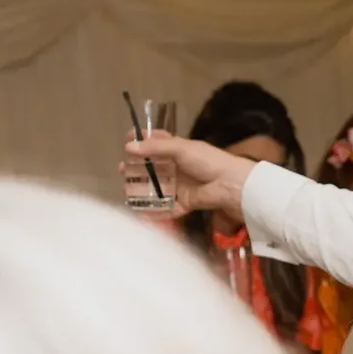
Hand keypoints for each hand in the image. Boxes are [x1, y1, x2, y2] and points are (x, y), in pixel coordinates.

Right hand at [129, 132, 254, 218]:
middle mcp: (180, 167)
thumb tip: (128, 147)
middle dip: (138, 168)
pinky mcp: (186, 203)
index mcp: (180, 150)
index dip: (144, 141)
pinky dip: (156, 213)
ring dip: (143, 190)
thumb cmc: (207, 161)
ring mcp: (183, 186)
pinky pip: (168, 209)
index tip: (127, 141)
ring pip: (159, 188)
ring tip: (126, 190)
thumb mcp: (180, 149)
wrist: (230, 184)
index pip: (159, 142)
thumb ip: (155, 148)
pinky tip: (140, 213)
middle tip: (122, 169)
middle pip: (155, 167)